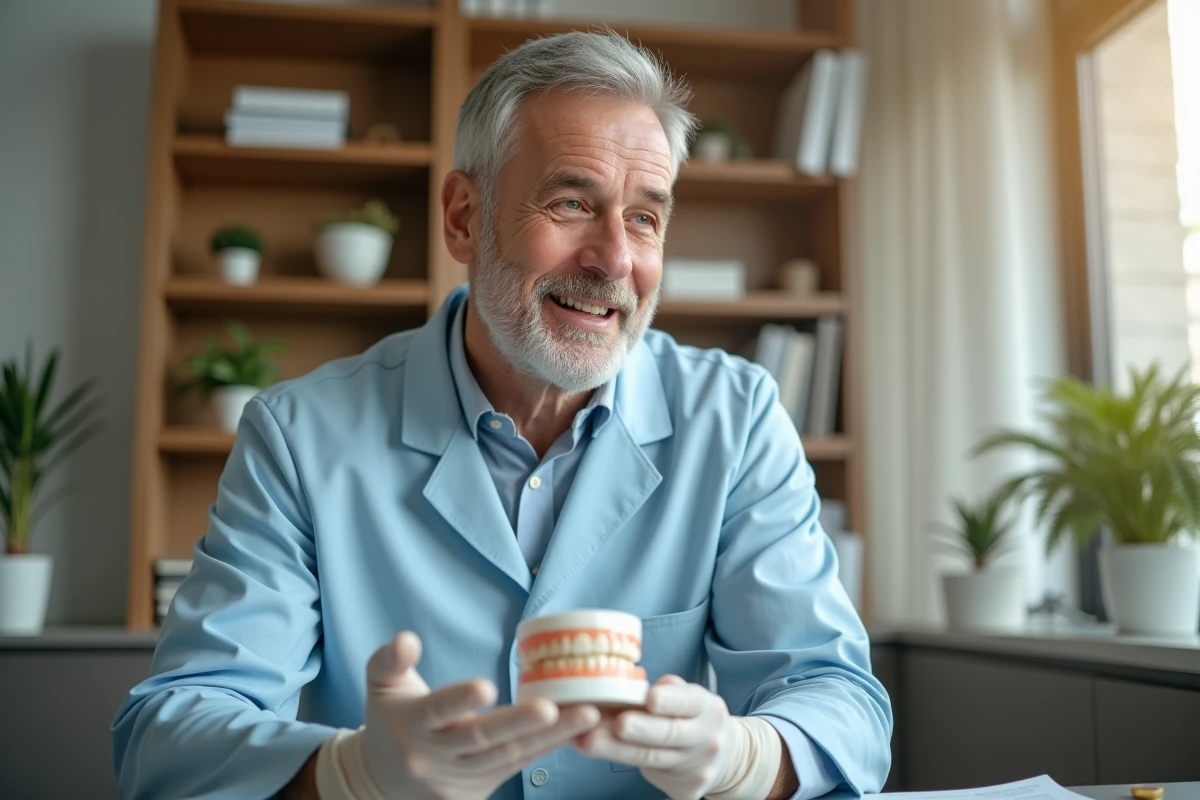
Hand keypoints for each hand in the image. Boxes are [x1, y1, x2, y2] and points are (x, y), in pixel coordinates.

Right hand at [361, 631, 601, 799]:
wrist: (383, 783)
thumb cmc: (391, 722)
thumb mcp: (382, 687)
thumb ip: (390, 660)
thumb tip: (407, 638)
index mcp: (413, 724)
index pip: (437, 710)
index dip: (460, 700)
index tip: (486, 687)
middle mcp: (435, 756)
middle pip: (481, 739)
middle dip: (519, 724)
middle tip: (552, 708)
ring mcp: (458, 780)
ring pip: (508, 756)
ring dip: (550, 737)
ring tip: (587, 715)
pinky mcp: (476, 795)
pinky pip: (516, 768)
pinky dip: (545, 749)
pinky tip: (577, 732)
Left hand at [573, 675, 735, 799]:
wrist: (723, 756)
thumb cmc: (693, 717)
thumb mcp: (689, 696)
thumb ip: (666, 691)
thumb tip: (628, 684)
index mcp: (707, 708)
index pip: (688, 702)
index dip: (669, 701)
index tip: (650, 698)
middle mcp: (706, 739)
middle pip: (668, 734)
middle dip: (639, 729)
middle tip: (615, 724)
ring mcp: (697, 768)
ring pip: (650, 758)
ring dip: (615, 749)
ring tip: (587, 740)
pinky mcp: (685, 791)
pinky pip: (651, 776)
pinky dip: (619, 762)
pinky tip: (594, 752)